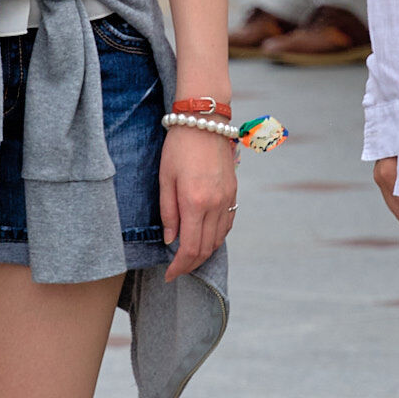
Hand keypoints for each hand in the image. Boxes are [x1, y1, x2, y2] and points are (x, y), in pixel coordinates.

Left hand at [159, 125, 238, 278]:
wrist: (204, 122)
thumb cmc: (178, 148)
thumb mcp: (165, 179)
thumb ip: (168, 213)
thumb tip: (170, 240)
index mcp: (195, 203)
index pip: (190, 248)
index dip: (179, 266)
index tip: (169, 275)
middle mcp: (215, 205)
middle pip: (206, 248)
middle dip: (190, 264)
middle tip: (176, 270)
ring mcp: (228, 199)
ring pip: (219, 239)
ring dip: (204, 253)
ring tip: (188, 257)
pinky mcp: (233, 192)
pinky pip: (227, 224)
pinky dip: (216, 237)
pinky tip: (204, 238)